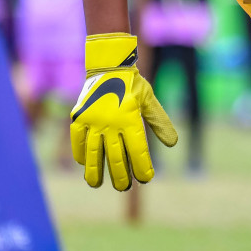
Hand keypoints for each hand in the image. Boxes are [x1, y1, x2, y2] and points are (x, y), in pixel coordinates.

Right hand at [70, 33, 177, 189]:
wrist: (108, 64)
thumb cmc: (132, 83)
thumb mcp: (149, 100)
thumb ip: (159, 121)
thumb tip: (172, 143)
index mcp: (130, 119)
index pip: (137, 152)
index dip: (142, 168)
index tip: (145, 178)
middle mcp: (111, 123)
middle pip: (115, 158)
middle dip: (120, 176)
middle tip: (123, 187)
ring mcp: (92, 121)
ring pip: (93, 154)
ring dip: (95, 172)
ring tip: (97, 184)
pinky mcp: (78, 118)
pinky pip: (78, 141)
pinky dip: (80, 154)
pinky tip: (84, 164)